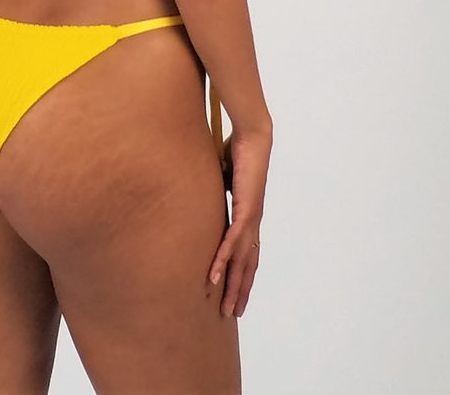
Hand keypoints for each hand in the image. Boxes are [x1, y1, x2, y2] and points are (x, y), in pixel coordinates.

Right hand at [207, 127, 271, 317]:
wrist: (253, 137)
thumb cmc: (238, 151)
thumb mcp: (220, 176)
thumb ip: (213, 190)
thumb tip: (195, 192)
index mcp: (249, 216)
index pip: (247, 252)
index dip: (242, 274)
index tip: (236, 292)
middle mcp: (253, 222)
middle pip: (248, 264)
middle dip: (241, 290)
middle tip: (234, 313)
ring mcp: (251, 218)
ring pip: (241, 260)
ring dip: (234, 285)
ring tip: (227, 307)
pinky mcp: (246, 209)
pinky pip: (232, 241)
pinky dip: (224, 260)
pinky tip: (216, 276)